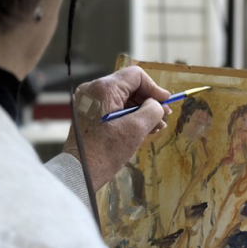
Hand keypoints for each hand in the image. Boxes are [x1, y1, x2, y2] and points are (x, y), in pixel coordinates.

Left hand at [62, 65, 170, 190]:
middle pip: (129, 86)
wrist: (81, 171)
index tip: (165, 102)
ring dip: (141, 110)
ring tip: (156, 126)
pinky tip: (142, 128)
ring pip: (122, 98)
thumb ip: (153, 110)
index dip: (154, 88)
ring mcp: (89, 101)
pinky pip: (113, 107)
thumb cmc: (106, 151)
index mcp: (103, 89)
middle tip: (164, 116)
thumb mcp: (137, 129)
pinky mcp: (88, 113)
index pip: (135, 76)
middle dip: (149, 101)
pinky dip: (128, 115)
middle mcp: (93, 90)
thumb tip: (157, 104)